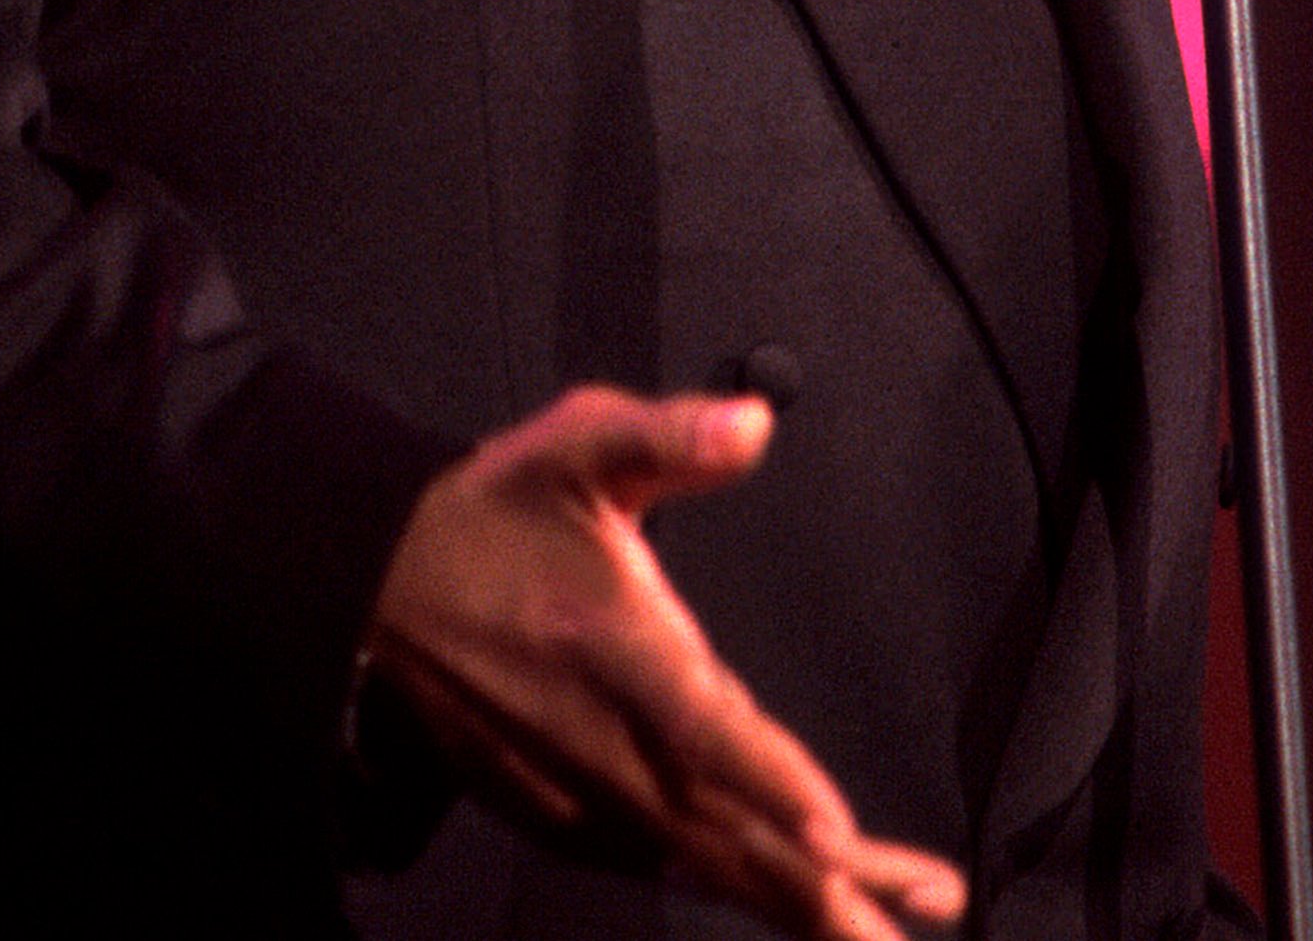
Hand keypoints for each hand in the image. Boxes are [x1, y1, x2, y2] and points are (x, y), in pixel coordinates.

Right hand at [363, 384, 968, 939]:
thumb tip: (753, 421)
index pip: (697, 725)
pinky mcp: (570, 822)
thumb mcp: (573, 446)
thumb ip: (665, 436)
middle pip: (727, 828)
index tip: (836, 832)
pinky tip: (817, 903)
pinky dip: (745, 889)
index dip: (768, 780)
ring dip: (806, 899)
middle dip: (831, 880)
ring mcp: (582, 792)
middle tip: (931, 904)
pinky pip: (671, 868)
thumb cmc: (495, 515)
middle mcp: (598, 738)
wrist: (381, 593)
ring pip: (709, 864)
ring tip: (903, 918)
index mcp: (608, 642)